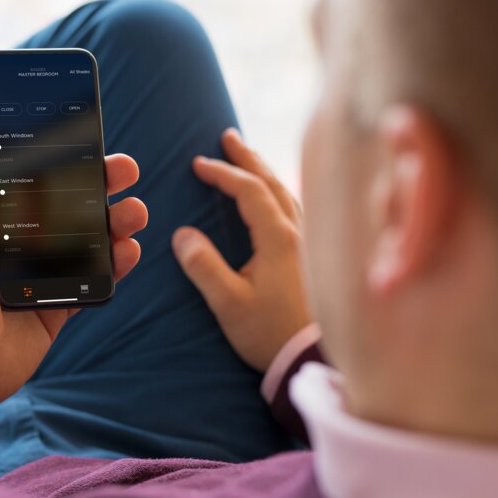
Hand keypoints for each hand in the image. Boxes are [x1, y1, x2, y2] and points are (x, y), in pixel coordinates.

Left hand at [0, 121, 147, 406]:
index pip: (26, 172)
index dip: (55, 153)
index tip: (84, 134)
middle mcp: (13, 239)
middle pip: (66, 199)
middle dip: (100, 181)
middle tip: (127, 169)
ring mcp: (38, 271)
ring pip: (88, 235)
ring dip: (117, 219)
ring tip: (135, 212)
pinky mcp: (58, 303)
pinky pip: (95, 276)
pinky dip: (117, 261)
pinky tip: (129, 249)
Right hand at [171, 128, 312, 371]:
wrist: (313, 359)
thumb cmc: (271, 333)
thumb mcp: (229, 303)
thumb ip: (204, 267)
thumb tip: (182, 234)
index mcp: (278, 238)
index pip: (248, 191)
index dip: (222, 173)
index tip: (197, 164)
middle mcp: (300, 233)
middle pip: (273, 183)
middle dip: (248, 159)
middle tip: (228, 137)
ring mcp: (311, 243)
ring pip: (288, 194)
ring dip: (265, 173)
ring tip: (249, 160)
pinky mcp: (315, 258)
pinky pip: (296, 210)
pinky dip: (278, 194)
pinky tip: (274, 200)